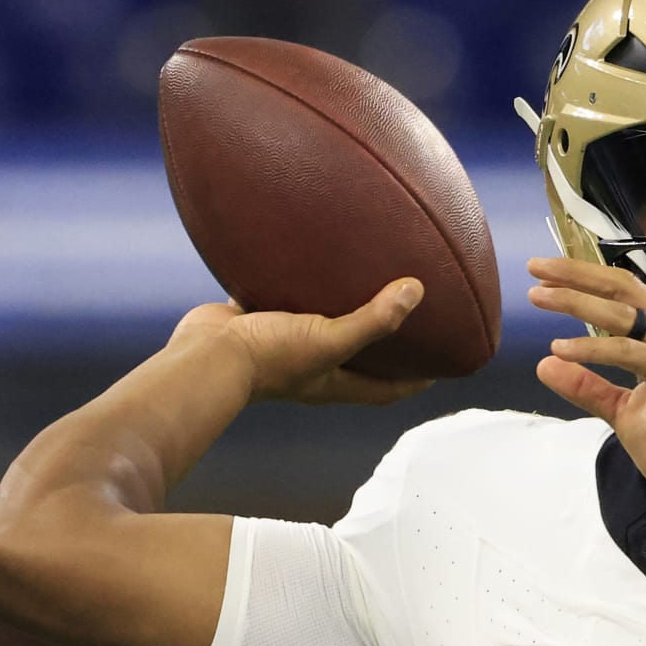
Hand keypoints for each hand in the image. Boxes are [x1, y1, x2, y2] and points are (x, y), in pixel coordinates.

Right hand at [171, 278, 433, 404]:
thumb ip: (373, 320)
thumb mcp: (330, 339)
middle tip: (410, 315)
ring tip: (363, 276)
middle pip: (357, 357)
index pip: (385, 390)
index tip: (440, 366)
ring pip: (320, 323)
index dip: (414, 381)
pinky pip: (283, 297)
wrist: (204, 355)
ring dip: (340, 306)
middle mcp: (312, 365)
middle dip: (383, 342)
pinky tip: (307, 255)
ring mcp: (284, 343)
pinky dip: (296, 283)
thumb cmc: (269, 357)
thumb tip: (417, 291)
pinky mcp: (258, 319)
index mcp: (334, 381)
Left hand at [528, 257, 645, 511]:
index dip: (584, 280)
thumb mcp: (622, 412)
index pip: (624, 295)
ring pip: (622, 313)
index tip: (544, 277)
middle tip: (535, 268)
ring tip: (538, 298)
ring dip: (576, 302)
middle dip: (576, 274)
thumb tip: (545, 364)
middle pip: (622, 288)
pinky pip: (627, 351)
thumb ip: (588, 387)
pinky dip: (591, 347)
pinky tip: (560, 349)